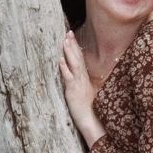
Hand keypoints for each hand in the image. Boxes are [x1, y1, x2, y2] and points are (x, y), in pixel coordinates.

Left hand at [58, 31, 103, 147]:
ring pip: (74, 64)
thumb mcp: (84, 91)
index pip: (80, 58)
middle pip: (77, 58)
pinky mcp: (73, 91)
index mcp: (84, 77)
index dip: (75, 47)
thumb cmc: (88, 107)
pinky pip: (69, 78)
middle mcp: (82, 78)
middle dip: (72, 45)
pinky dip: (65, 69)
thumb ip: (80, 82)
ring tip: (65, 41)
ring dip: (69, 52)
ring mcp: (78, 83)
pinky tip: (60, 61)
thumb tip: (76, 75)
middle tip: (68, 32)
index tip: (71, 36)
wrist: (91, 120)